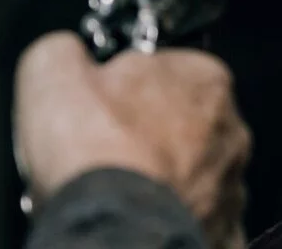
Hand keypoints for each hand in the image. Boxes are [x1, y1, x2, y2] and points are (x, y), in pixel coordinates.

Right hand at [14, 31, 251, 247]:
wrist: (116, 233)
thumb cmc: (97, 155)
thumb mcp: (51, 69)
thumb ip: (64, 51)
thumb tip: (64, 53)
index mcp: (203, 79)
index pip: (161, 67)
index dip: (118, 85)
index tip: (95, 102)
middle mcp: (229, 131)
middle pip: (178, 122)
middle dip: (142, 134)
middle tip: (99, 149)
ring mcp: (229, 185)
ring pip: (188, 174)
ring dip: (157, 179)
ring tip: (112, 189)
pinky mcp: (222, 230)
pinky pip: (193, 219)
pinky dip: (168, 218)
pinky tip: (136, 218)